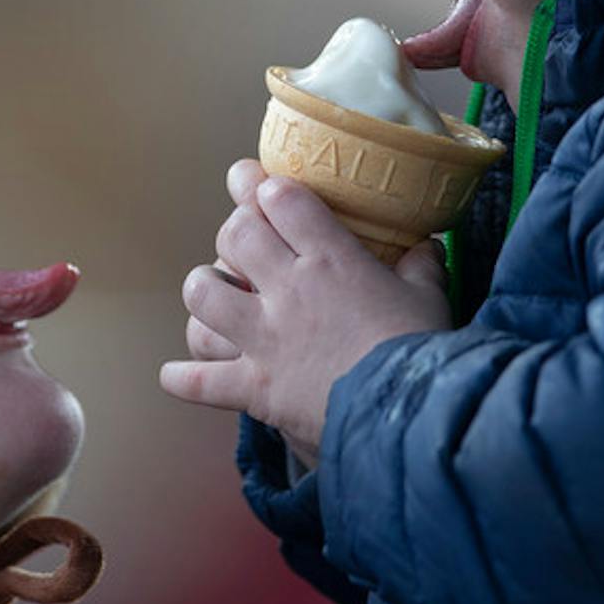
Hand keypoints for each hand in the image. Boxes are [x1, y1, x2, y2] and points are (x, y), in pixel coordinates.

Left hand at [158, 159, 450, 455]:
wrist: (408, 416)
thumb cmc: (421, 350)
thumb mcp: (429, 298)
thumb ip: (422, 266)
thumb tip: (427, 245)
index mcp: (331, 259)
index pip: (282, 199)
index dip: (267, 187)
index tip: (266, 187)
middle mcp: (288, 290)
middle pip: (236, 234)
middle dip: (235, 226)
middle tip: (243, 232)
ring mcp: (264, 338)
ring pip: (204, 295)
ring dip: (203, 288)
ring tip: (213, 291)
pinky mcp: (254, 386)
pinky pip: (201, 380)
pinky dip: (184, 378)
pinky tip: (174, 375)